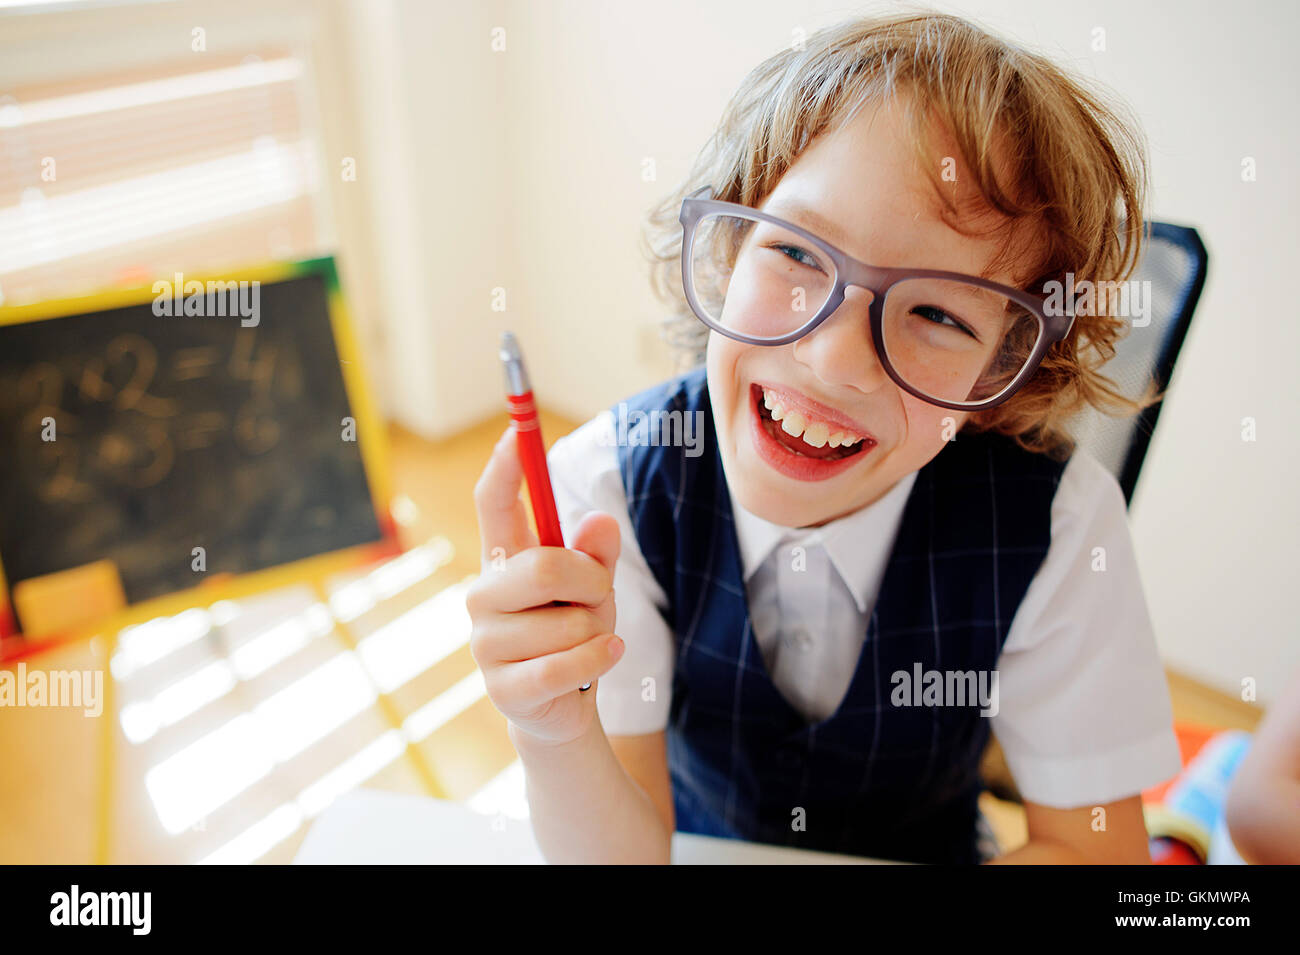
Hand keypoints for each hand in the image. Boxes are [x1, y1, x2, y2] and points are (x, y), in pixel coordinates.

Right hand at [467, 426, 623, 745]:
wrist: (562, 708)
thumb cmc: (574, 633)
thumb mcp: (594, 586)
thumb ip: (596, 553)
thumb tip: (600, 523)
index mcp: (503, 559)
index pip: (494, 503)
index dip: (505, 467)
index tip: (516, 430)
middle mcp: (483, 594)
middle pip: (544, 566)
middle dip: (592, 581)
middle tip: (598, 599)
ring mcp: (486, 643)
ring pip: (567, 621)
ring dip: (598, 631)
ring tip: (587, 643)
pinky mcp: (503, 688)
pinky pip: (566, 664)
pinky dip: (598, 661)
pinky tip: (604, 660)